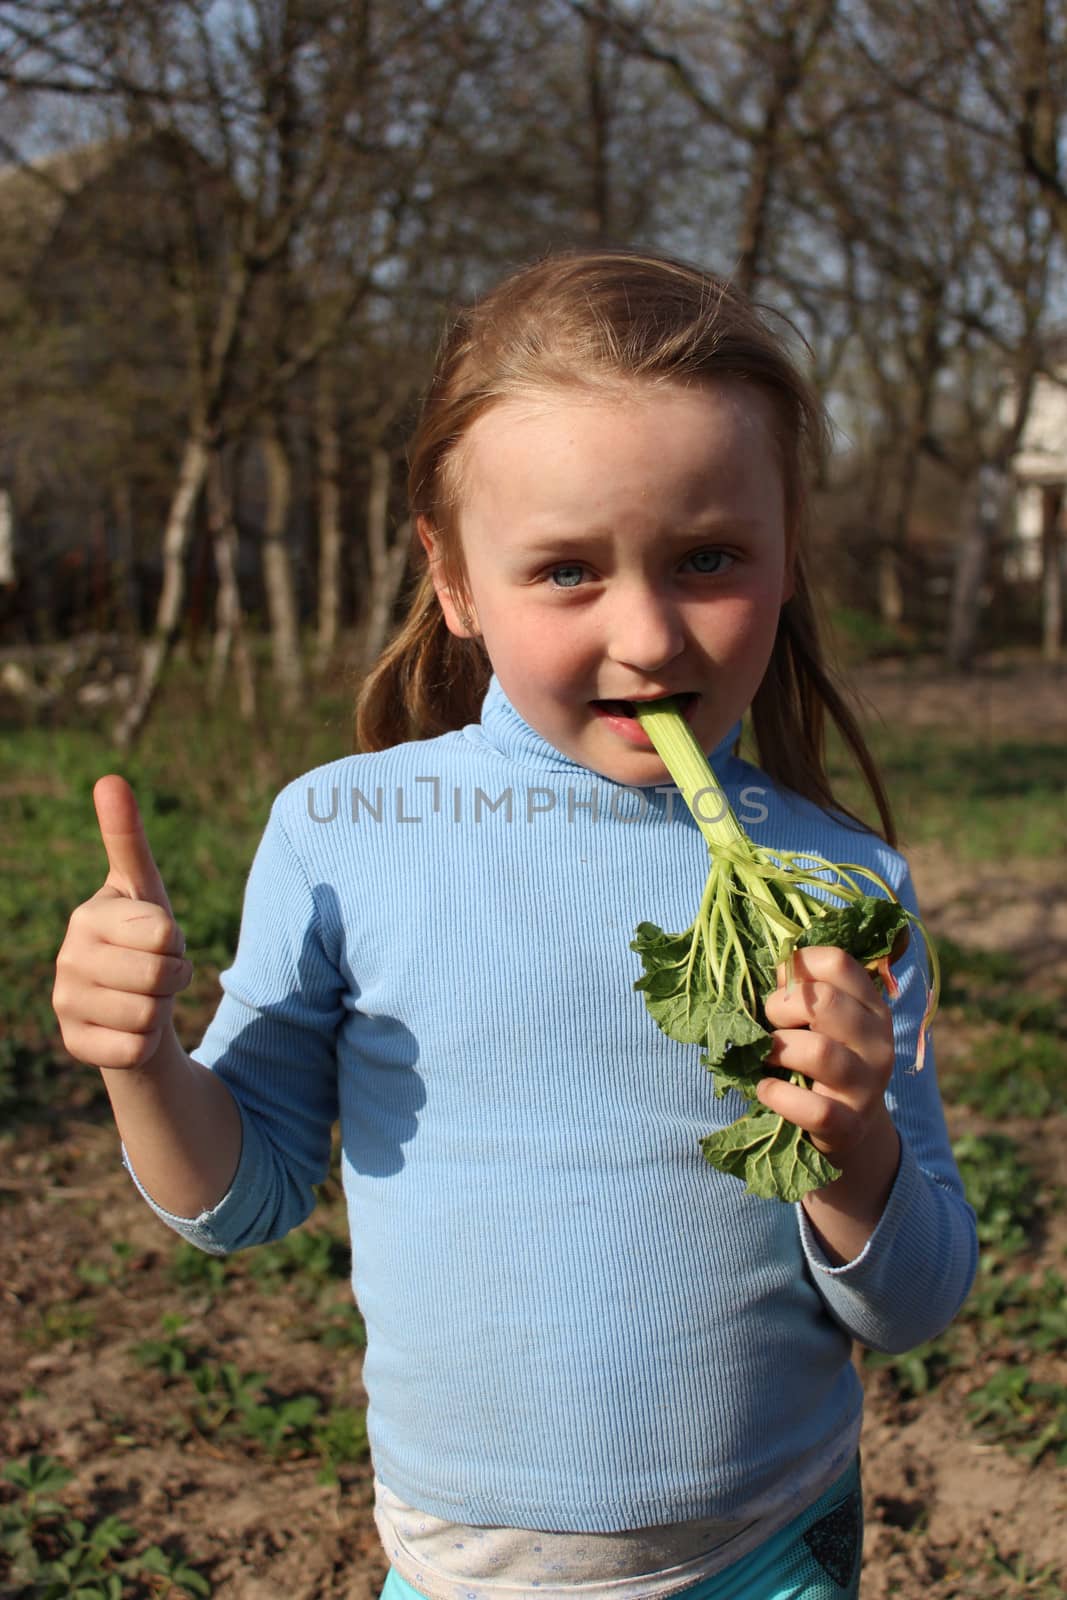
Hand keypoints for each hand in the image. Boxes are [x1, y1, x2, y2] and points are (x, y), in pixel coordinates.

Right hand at [53, 776, 191, 1070]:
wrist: (132, 1007)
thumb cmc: (142, 940)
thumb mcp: (145, 890)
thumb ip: (127, 838)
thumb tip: (109, 778)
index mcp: (87, 915)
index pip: (163, 933)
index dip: (176, 941)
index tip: (160, 938)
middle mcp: (67, 958)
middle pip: (160, 976)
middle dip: (175, 976)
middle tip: (158, 972)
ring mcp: (65, 1004)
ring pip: (150, 1014)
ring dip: (161, 1009)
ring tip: (144, 998)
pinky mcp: (75, 1045)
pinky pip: (136, 1048)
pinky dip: (147, 1042)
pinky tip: (130, 1029)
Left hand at [759, 944, 896, 1169]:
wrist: (851, 1131)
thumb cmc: (826, 1061)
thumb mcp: (826, 1023)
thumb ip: (805, 992)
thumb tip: (769, 963)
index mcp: (872, 1007)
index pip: (837, 962)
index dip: (797, 965)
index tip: (779, 983)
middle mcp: (877, 1042)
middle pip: (825, 1002)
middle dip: (781, 1007)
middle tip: (771, 1023)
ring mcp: (868, 1085)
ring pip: (818, 1052)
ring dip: (778, 1049)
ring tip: (768, 1056)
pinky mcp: (850, 1125)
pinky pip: (813, 1108)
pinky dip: (779, 1095)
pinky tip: (766, 1089)